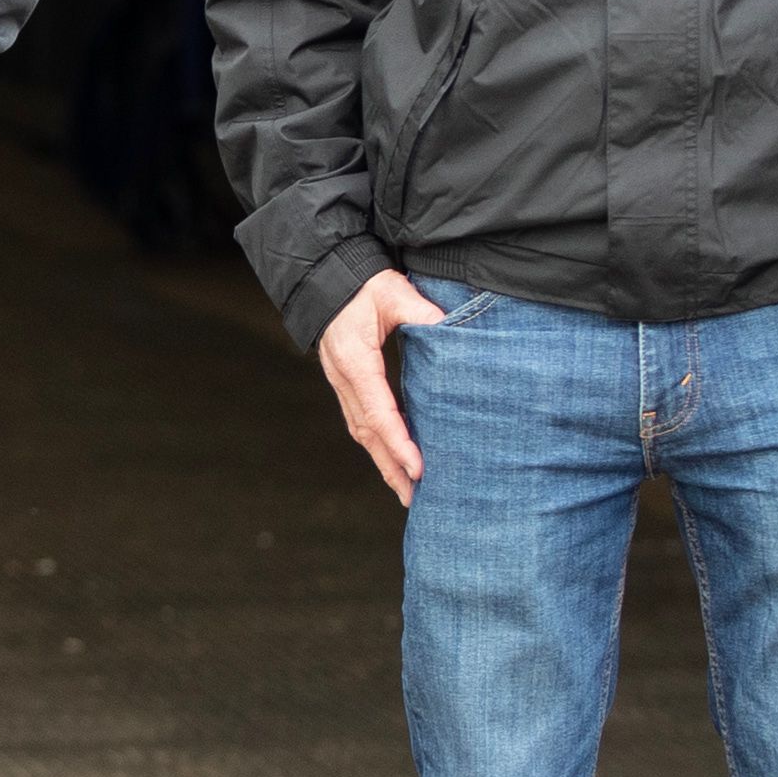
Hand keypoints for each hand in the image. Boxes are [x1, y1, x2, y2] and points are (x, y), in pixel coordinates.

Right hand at [315, 269, 451, 503]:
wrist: (329, 279)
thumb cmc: (363, 286)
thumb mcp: (392, 292)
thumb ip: (419, 311)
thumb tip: (447, 326)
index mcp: (356, 362)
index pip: (379, 412)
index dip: (399, 443)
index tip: (419, 468)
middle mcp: (344, 380)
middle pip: (367, 434)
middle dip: (390, 467)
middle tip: (414, 498)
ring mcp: (341, 384)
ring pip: (361, 432)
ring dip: (382, 462)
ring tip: (405, 490)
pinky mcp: (346, 383)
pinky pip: (360, 421)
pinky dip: (377, 444)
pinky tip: (392, 459)